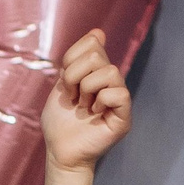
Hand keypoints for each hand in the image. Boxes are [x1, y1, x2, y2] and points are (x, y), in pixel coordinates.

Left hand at [41, 29, 131, 171]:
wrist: (60, 152)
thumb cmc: (59, 123)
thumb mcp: (61, 85)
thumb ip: (74, 60)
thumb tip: (99, 32)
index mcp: (95, 71)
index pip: (91, 42)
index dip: (71, 58)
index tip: (66, 82)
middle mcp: (110, 81)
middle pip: (96, 54)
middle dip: (74, 75)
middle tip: (74, 97)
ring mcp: (118, 97)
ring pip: (110, 70)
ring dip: (87, 89)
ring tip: (84, 106)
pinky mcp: (124, 115)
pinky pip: (119, 92)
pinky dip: (101, 100)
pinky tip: (95, 114)